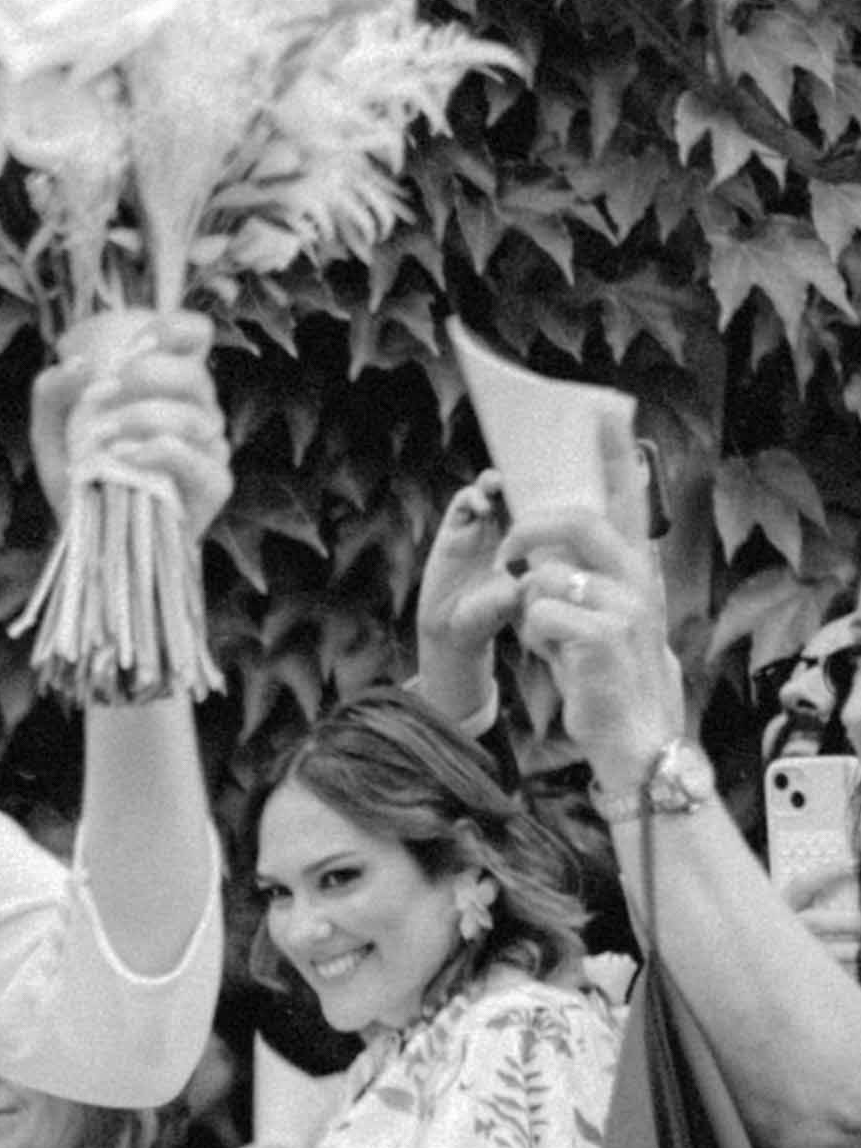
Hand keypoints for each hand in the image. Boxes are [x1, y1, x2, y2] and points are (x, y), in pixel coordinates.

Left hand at [34, 305, 229, 546]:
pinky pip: (196, 457)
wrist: (91, 543)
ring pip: (193, 416)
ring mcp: (210, 449)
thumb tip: (80, 364)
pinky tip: (125, 458)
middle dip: (147, 375)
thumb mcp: (51, 433)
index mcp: (170, 387)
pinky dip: (158, 451)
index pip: (195, 336)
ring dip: (142, 417)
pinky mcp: (214, 485)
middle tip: (105, 394)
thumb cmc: (81, 479)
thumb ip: (52, 393)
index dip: (173, 327)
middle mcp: (198, 412)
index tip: (134, 345)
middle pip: (195, 374)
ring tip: (101, 436)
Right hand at [411, 481, 522, 732]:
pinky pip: (461, 504)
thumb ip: (526, 585)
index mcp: (518, 543)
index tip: (547, 498)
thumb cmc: (490, 617)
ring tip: (497, 486)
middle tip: (522, 481)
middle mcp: (496, 532)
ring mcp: (473, 530)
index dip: (537, 499)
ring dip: (491, 484)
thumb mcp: (517, 599)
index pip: (530, 509)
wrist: (453, 629)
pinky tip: (482, 507)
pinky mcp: (451, 532)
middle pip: (508, 493)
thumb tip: (536, 577)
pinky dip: (471, 498)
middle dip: (515, 483)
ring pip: (485, 493)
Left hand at [509, 431, 688, 800]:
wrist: (636, 738)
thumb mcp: (597, 616)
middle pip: (577, 522)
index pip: (627, 499)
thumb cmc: (607, 675)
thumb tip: (540, 540)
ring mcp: (626, 608)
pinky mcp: (604, 640)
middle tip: (509, 551)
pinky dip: (534, 635)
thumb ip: (580, 576)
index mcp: (637, 569)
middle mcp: (639, 580)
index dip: (615, 454)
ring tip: (548, 635)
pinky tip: (554, 657)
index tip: (604, 409)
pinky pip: (541, 614)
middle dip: (531, 529)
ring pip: (548, 575)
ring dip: (531, 605)